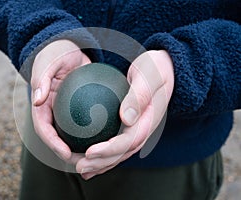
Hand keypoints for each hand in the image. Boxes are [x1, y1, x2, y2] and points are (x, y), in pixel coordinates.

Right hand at [31, 39, 90, 161]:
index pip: (43, 129)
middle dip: (67, 154)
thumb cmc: (57, 53)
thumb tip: (37, 100)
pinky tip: (108, 141)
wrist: (70, 47)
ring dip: (81, 149)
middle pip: (57, 138)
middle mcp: (52, 112)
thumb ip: (41, 78)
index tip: (66, 154)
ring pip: (72, 136)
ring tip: (97, 159)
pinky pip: (86, 125)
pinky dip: (93, 135)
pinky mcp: (79, 109)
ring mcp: (65, 112)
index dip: (52, 143)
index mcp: (41, 105)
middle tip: (83, 163)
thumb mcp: (48, 61)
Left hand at [76, 50, 173, 179]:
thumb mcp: (149, 76)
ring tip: (82, 169)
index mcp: (149, 119)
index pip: (130, 140)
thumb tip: (126, 119)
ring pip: (120, 152)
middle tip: (80, 166)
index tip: (90, 152)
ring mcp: (138, 129)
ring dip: (101, 163)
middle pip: (123, 152)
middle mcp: (144, 128)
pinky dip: (104, 154)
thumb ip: (139, 96)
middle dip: (102, 162)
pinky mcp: (132, 127)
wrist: (164, 69)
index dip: (110, 149)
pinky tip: (89, 158)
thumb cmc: (155, 68)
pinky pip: (117, 143)